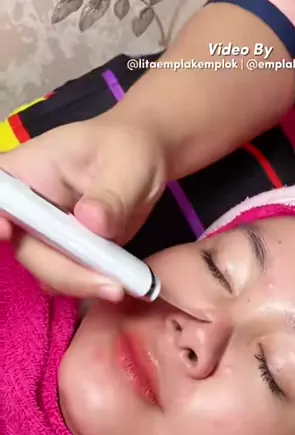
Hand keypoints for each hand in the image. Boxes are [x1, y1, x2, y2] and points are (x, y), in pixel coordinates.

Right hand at [0, 110, 166, 299]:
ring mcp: (42, 235)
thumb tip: (92, 222)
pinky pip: (67, 279)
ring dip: (81, 283)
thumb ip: (110, 195)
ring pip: (46, 271)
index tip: (7, 231)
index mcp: (23, 173)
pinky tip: (119, 283)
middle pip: (25, 248)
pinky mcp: (63, 255)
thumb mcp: (125, 166)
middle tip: (111, 286)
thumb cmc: (126, 149)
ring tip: (120, 286)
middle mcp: (24, 208)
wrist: (142, 163)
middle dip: (63, 271)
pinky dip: (90, 286)